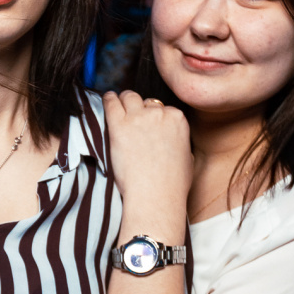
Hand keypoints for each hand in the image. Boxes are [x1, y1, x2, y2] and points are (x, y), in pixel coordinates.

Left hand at [103, 89, 191, 208]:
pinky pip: (111, 103)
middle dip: (139, 108)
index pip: (163, 109)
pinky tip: (107, 99)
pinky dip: (109, 100)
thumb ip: (180, 145)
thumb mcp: (187, 160)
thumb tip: (175, 145)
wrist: (155, 196)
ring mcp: (139, 118)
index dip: (153, 116)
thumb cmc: (172, 186)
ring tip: (117, 104)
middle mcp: (159, 114)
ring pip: (129, 97)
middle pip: (146, 101)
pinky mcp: (120, 125)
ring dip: (124, 101)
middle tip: (131, 116)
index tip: (147, 124)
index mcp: (178, 120)